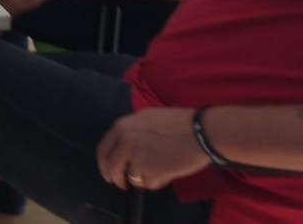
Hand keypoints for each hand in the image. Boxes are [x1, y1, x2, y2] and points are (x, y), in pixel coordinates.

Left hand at [96, 107, 210, 191]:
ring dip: (141, 178)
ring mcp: (136, 158)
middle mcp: (125, 142)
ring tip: (159, 169)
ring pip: (131, 177)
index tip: (108, 171)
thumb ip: (132, 130)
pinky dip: (157, 181)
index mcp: (122, 126)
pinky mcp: (150, 172)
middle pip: (111, 168)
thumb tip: (125, 144)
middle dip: (116, 178)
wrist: (200, 132)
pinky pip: (148, 184)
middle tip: (122, 184)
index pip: (103, 149)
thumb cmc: (179, 122)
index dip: (104, 163)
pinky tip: (168, 172)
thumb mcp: (147, 117)